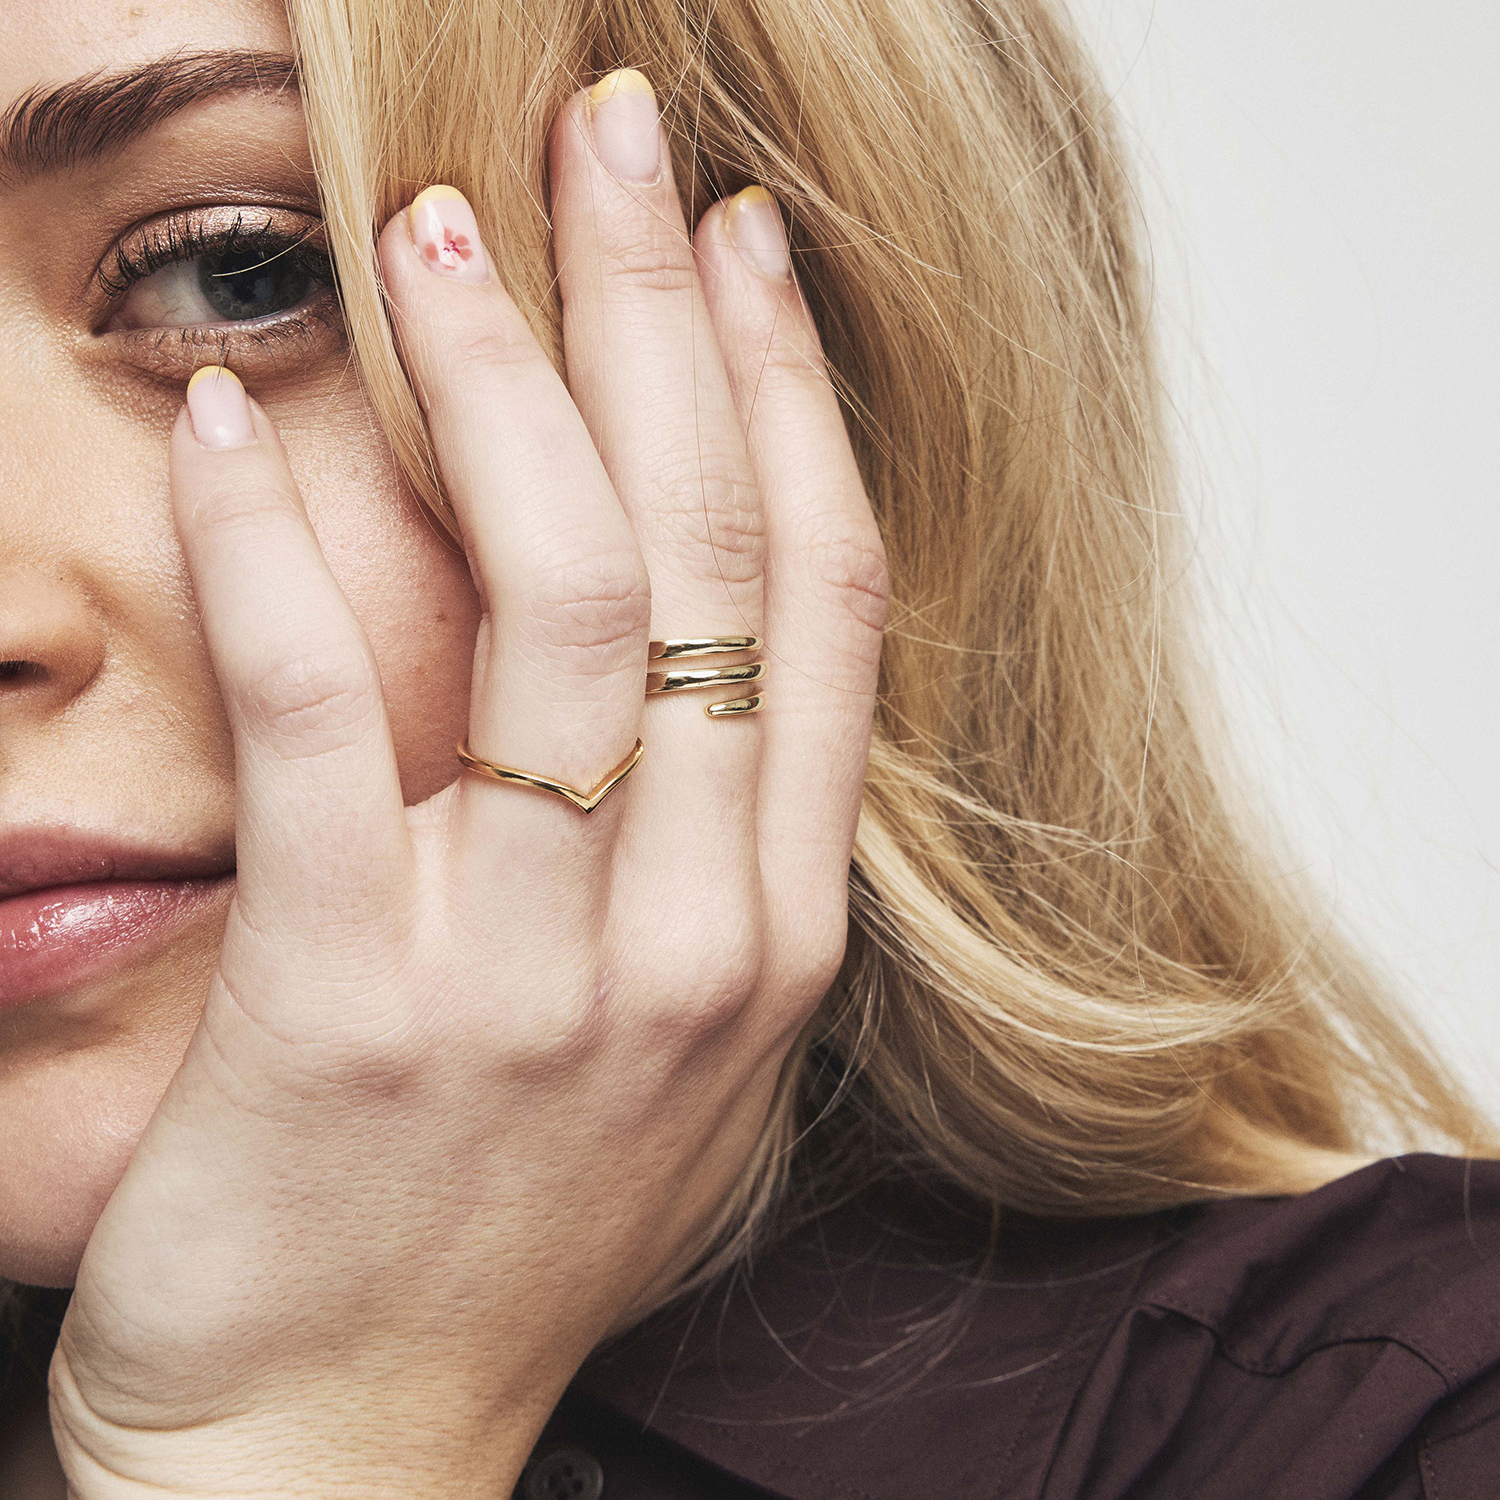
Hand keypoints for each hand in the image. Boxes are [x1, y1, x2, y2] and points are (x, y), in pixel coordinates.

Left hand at [47, 72, 886, 1498]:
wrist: (358, 1439)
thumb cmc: (512, 1215)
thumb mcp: (667, 1030)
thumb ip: (696, 837)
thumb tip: (668, 624)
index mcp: (785, 929)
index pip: (828, 600)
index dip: (795, 398)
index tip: (748, 250)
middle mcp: (702, 934)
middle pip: (716, 553)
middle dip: (668, 314)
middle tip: (614, 143)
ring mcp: (547, 974)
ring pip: (569, 602)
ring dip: (499, 382)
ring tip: (434, 229)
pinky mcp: (363, 1006)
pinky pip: (337, 719)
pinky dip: (286, 546)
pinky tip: (239, 425)